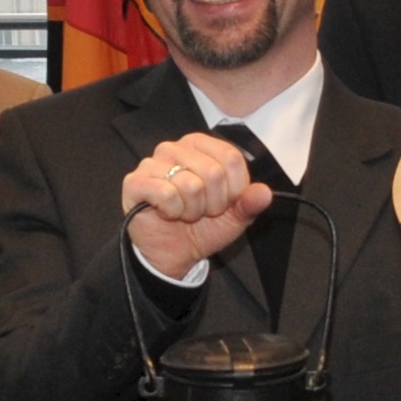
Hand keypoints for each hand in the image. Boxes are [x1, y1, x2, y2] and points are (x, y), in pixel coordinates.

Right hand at [122, 131, 273, 280]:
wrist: (173, 253)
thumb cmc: (202, 228)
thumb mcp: (234, 217)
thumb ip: (249, 203)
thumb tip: (264, 193)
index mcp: (201, 147)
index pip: (232, 158)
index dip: (234, 189)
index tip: (224, 203)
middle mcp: (175, 148)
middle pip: (213, 171)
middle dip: (213, 203)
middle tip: (201, 212)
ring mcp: (152, 163)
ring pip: (190, 184)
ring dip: (192, 210)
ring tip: (183, 213)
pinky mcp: (135, 182)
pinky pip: (166, 193)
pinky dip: (172, 211)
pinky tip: (166, 214)